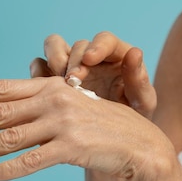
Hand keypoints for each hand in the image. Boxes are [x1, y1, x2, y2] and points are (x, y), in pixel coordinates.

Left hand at [0, 77, 174, 180]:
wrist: (139, 144)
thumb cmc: (102, 126)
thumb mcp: (71, 108)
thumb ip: (40, 107)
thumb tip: (2, 115)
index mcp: (51, 87)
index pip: (1, 89)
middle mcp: (54, 101)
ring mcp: (64, 124)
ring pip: (9, 137)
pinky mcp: (73, 148)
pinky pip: (32, 161)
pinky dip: (7, 169)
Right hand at [29, 32, 156, 118]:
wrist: (118, 140)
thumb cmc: (135, 117)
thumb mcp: (143, 102)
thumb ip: (139, 79)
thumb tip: (135, 52)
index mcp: (116, 55)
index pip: (104, 40)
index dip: (95, 46)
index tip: (90, 59)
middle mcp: (92, 56)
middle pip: (76, 44)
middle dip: (72, 59)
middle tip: (72, 80)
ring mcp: (71, 66)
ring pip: (53, 49)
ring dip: (52, 63)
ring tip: (57, 85)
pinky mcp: (54, 79)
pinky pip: (40, 68)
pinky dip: (38, 76)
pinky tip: (43, 93)